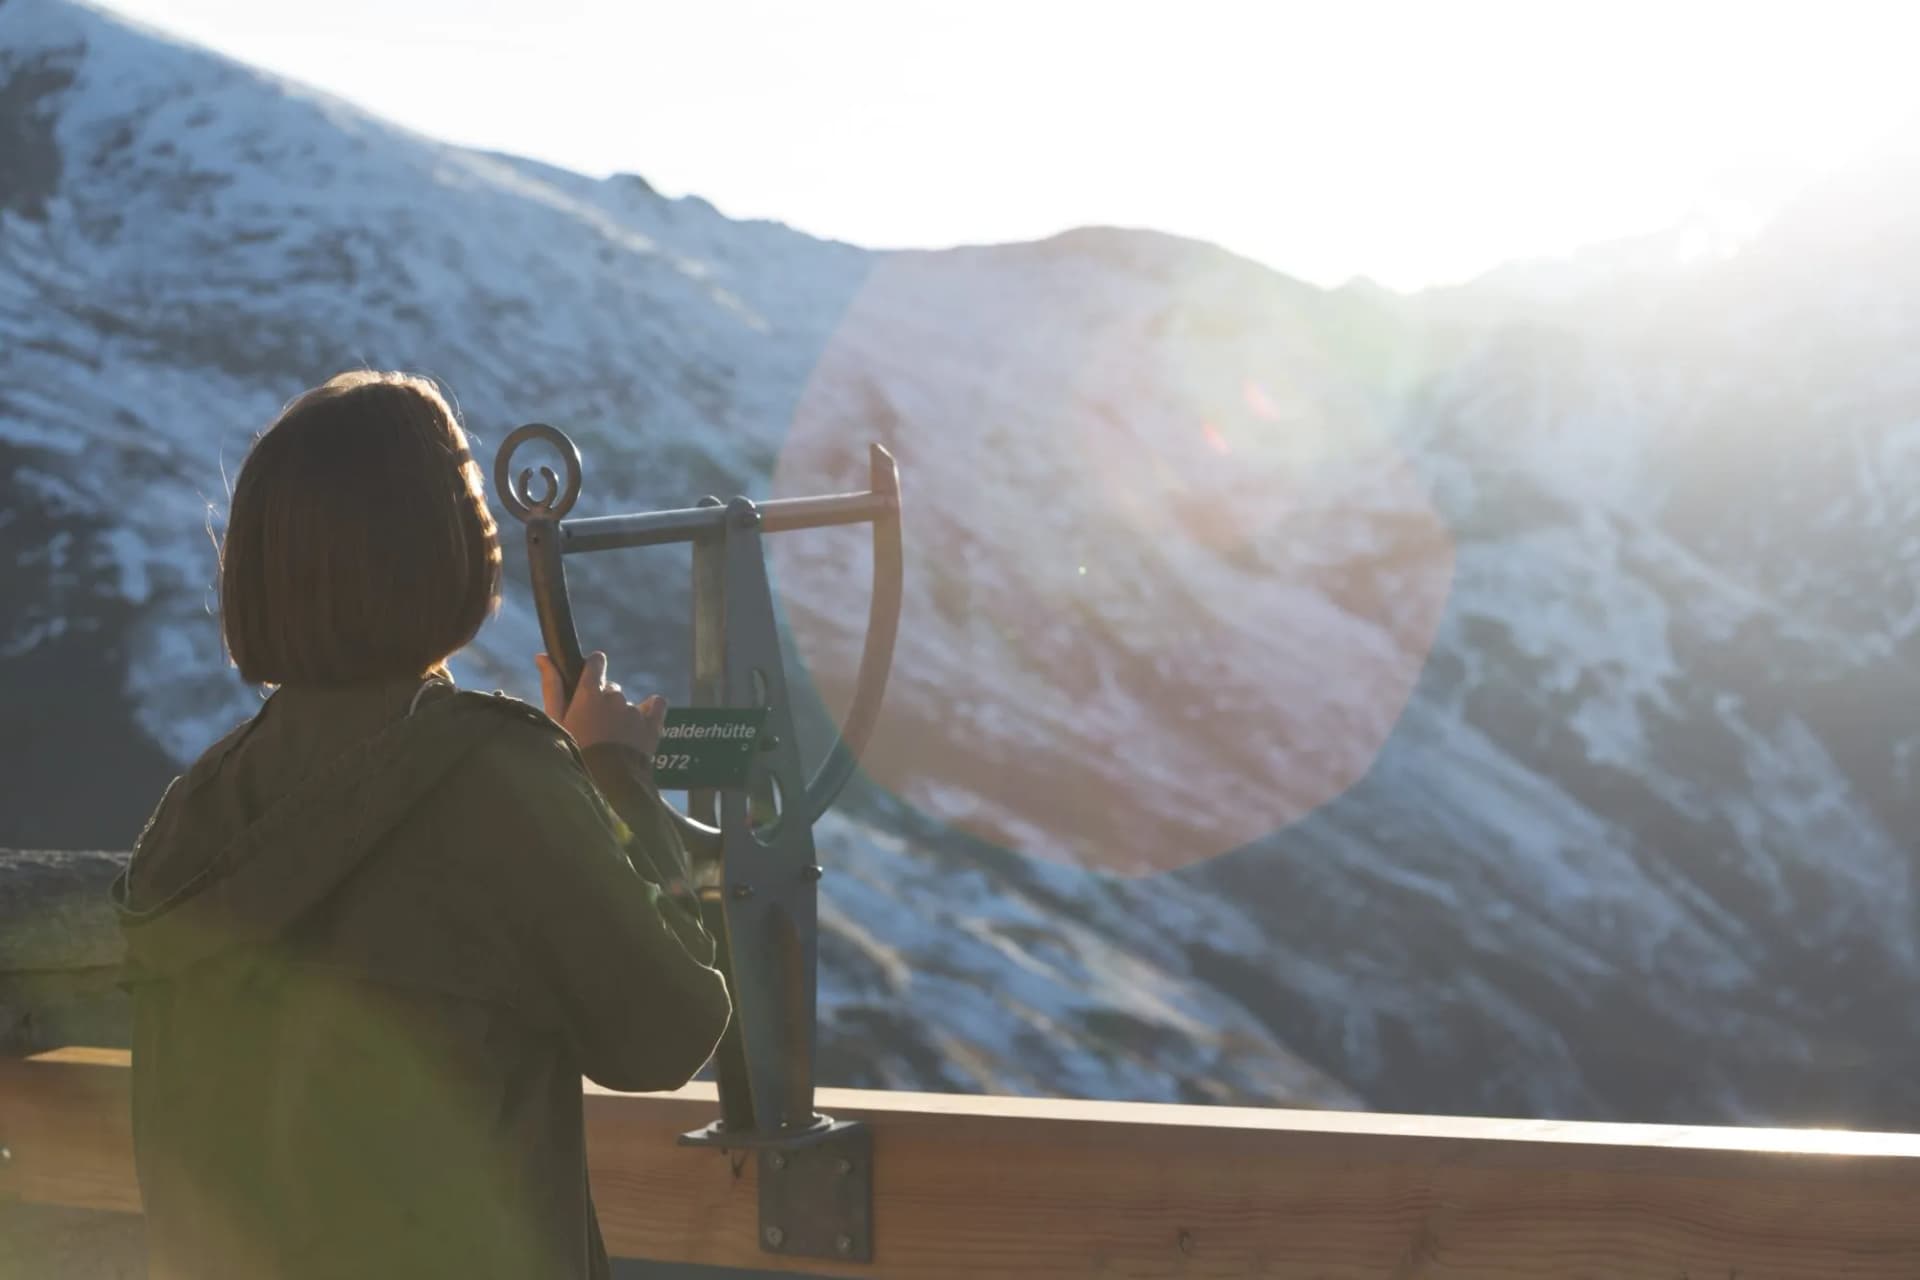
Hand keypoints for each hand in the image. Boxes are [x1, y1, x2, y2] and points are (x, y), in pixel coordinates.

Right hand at [535, 650, 667, 757]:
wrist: (606, 784)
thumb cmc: (574, 753)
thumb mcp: (555, 721)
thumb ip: (552, 687)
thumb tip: (542, 656)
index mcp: (589, 693)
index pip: (596, 663)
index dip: (593, 668)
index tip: (589, 678)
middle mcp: (614, 697)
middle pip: (610, 690)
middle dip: (602, 703)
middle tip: (594, 728)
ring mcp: (634, 711)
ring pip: (627, 705)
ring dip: (621, 716)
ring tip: (612, 741)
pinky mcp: (652, 724)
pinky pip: (656, 706)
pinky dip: (650, 712)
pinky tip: (640, 726)